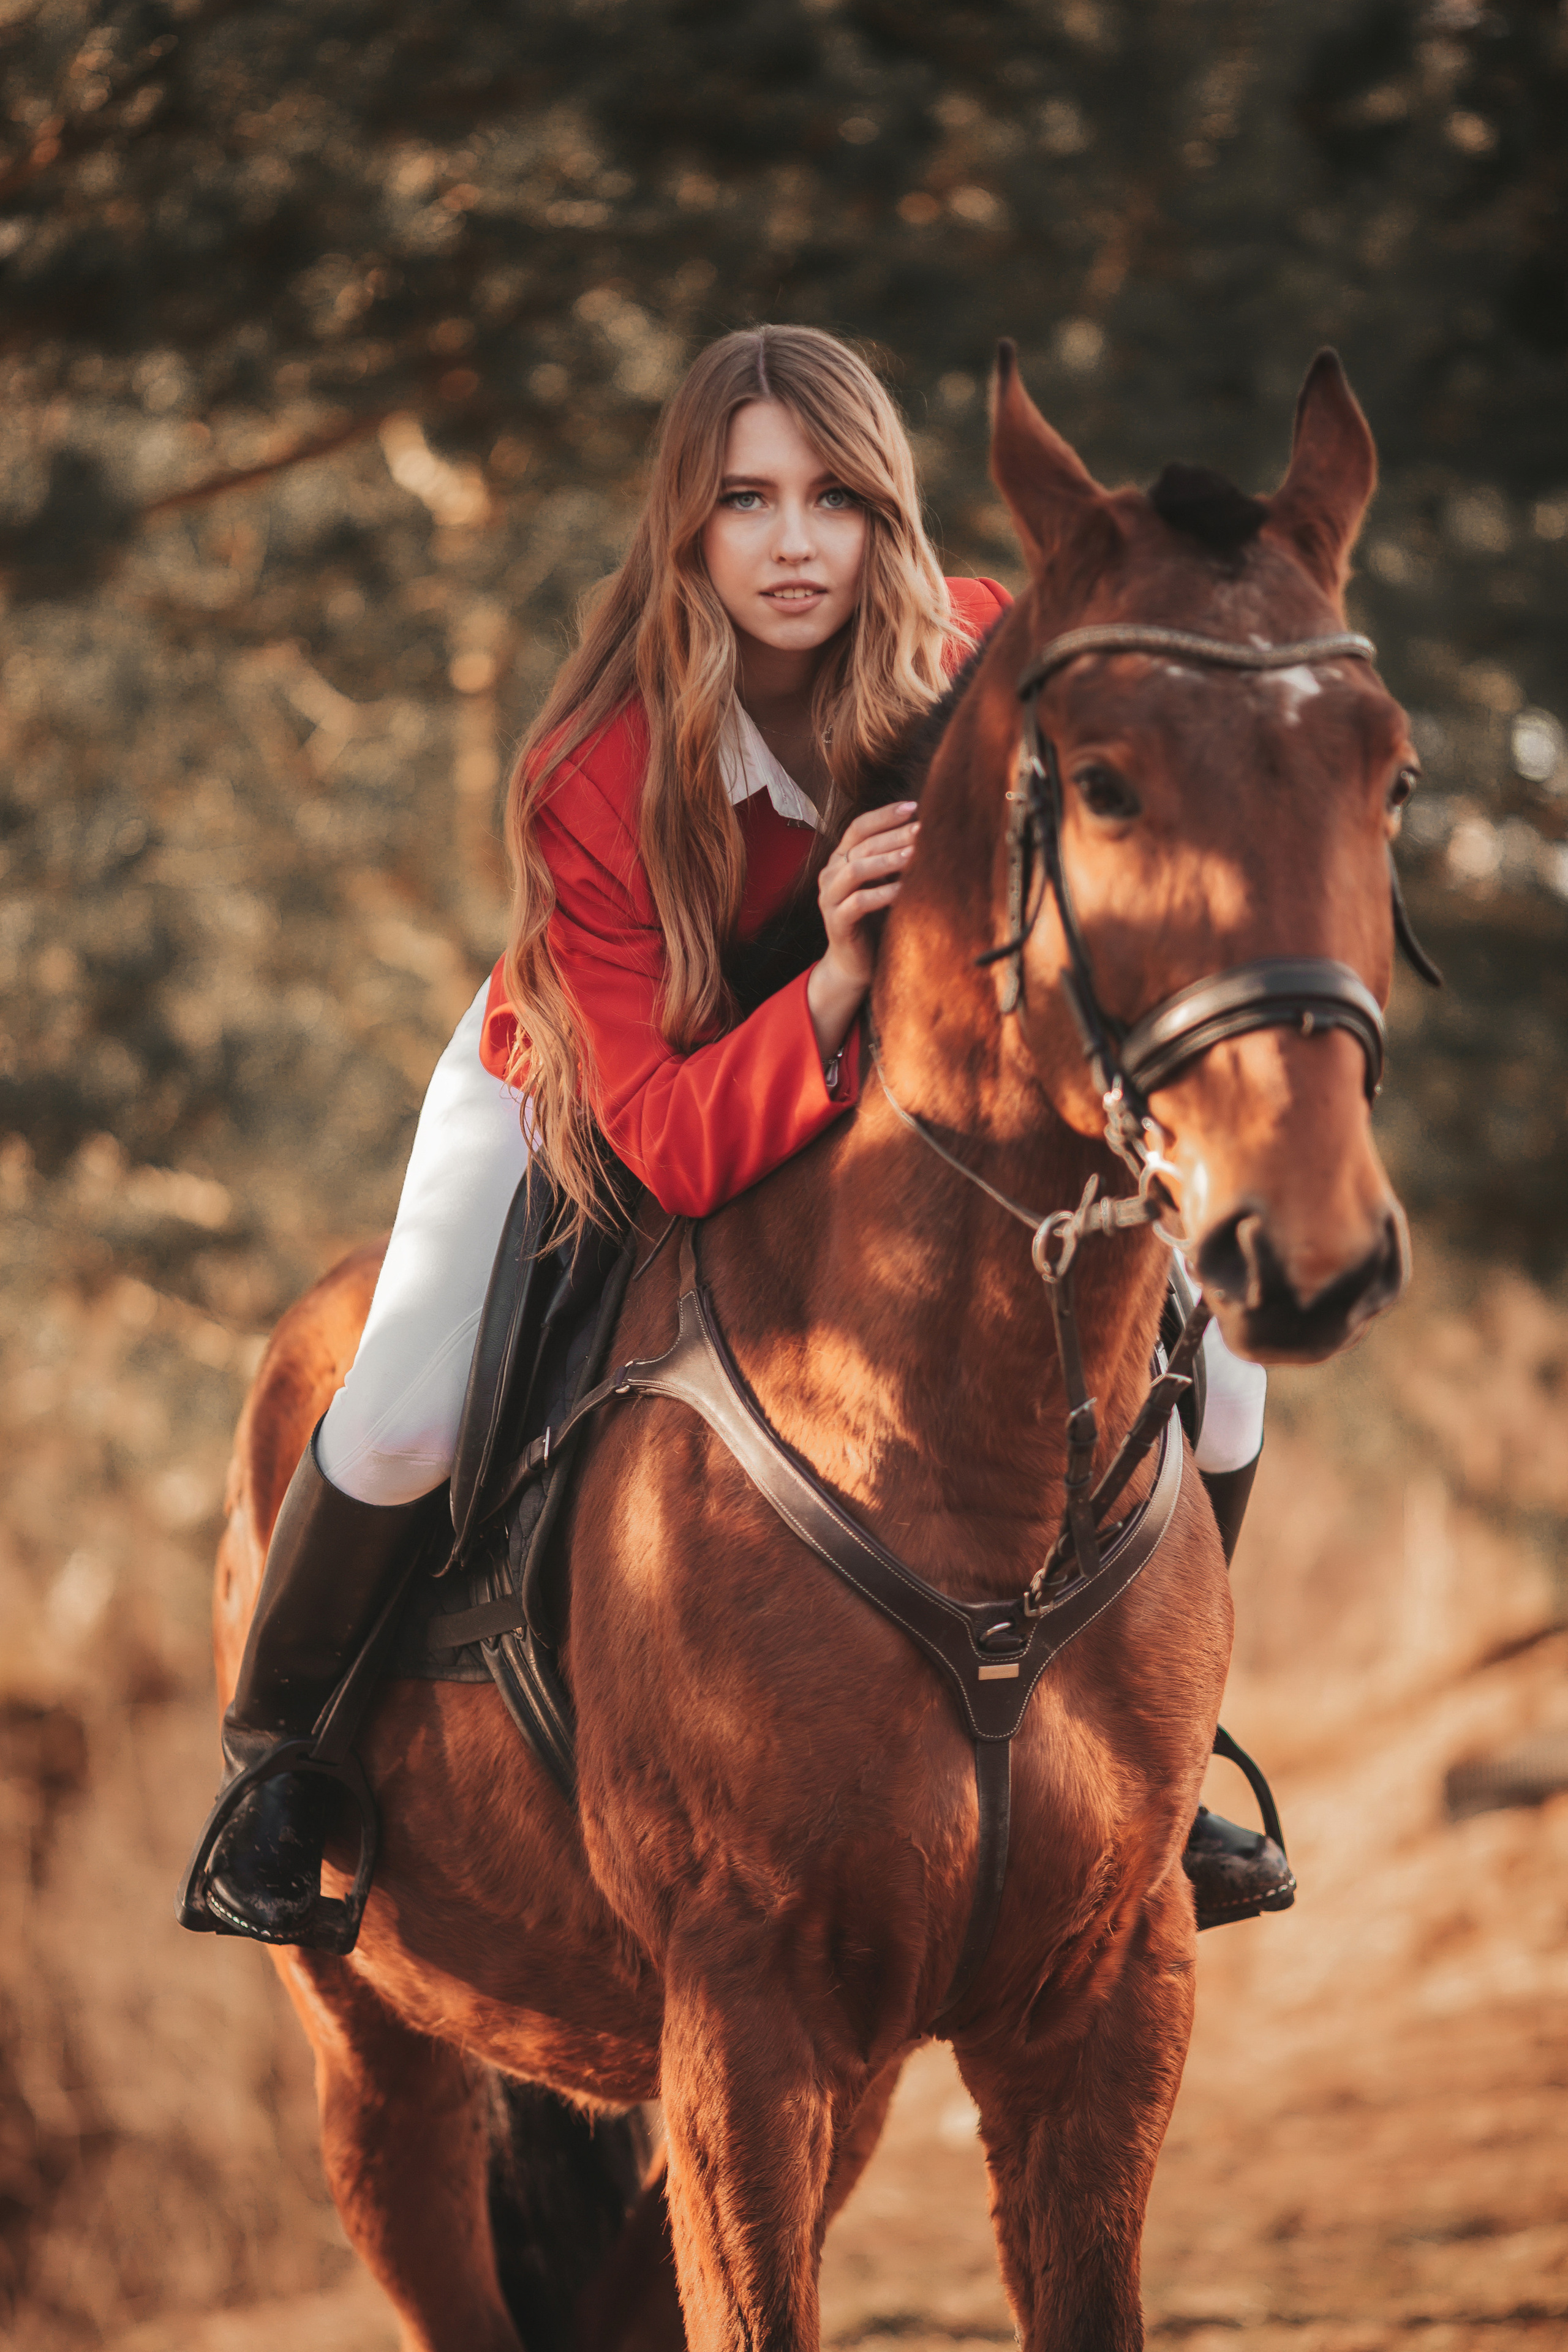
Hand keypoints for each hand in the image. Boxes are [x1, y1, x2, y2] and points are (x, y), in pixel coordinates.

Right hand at [806, 800, 919, 1070]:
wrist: (855, 963)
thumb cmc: (874, 920)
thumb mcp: (884, 883)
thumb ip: (893, 860)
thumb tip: (927, 833)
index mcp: (840, 860)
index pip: (859, 827)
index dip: (884, 816)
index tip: (913, 807)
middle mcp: (830, 874)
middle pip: (861, 846)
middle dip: (894, 836)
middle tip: (922, 830)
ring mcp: (830, 898)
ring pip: (855, 870)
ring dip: (887, 860)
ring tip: (914, 855)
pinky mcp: (836, 922)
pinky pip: (857, 903)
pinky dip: (881, 894)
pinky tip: (902, 890)